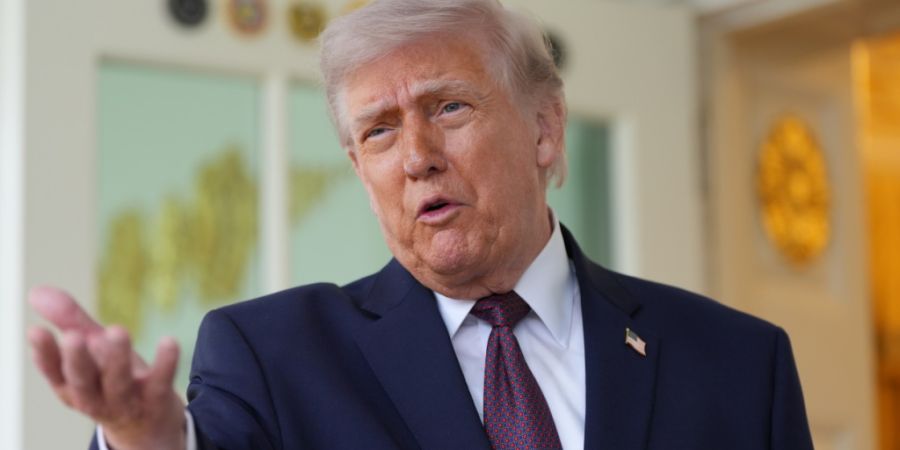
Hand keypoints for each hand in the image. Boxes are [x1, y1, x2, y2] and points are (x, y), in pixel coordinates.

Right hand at [27, 286, 186, 449]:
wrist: (146, 425)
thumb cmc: (112, 380)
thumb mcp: (91, 351)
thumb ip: (69, 321)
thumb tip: (37, 291)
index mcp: (71, 386)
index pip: (54, 371)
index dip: (44, 353)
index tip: (36, 330)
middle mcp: (94, 398)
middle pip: (83, 381)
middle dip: (78, 359)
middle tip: (74, 336)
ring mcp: (125, 402)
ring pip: (118, 383)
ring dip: (117, 359)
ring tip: (117, 330)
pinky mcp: (156, 401)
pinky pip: (160, 383)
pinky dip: (165, 364)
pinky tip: (169, 341)